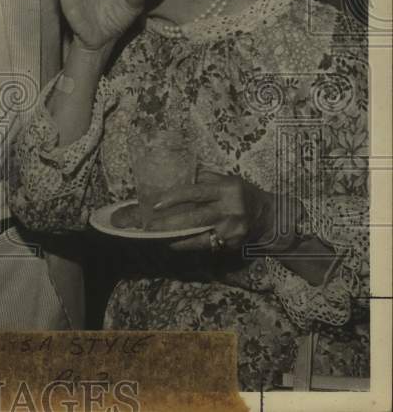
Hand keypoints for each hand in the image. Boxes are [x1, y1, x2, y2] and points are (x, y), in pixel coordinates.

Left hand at [146, 171, 273, 252]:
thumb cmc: (242, 194)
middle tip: (150, 223)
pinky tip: (174, 243)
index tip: (156, 203)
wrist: (270, 217)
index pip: (195, 192)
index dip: (174, 198)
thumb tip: (177, 175)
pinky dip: (188, 244)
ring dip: (176, 236)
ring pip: (199, 234)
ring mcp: (232, 229)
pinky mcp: (232, 243)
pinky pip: (206, 244)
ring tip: (157, 234)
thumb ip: (205, 179)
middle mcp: (230, 210)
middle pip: (196, 217)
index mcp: (227, 190)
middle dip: (170, 222)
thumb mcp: (228, 181)